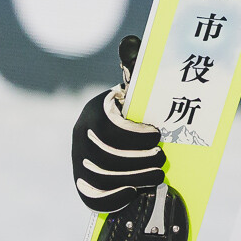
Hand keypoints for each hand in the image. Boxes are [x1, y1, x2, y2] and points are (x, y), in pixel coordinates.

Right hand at [70, 36, 164, 212]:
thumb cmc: (135, 108)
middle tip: (162, 159)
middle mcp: (80, 135)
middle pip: (105, 156)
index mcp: (94, 111)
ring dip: (133, 178)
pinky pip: (90, 196)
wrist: (117, 133)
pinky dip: (112, 199)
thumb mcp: (136, 88)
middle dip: (138, 160)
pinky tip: (134, 193)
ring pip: (100, 176)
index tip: (158, 135)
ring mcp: (78, 160)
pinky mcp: (81, 182)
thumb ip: (136, 66)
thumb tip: (131, 41)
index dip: (134, 135)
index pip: (108, 128)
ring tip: (157, 175)